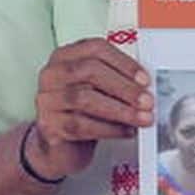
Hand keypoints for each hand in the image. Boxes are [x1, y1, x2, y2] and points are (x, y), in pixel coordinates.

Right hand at [27, 37, 148, 180]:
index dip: (123, 63)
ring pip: (85, 99)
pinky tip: (126, 131)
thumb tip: (146, 84)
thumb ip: (117, 78)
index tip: (145, 79)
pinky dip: (109, 129)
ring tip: (141, 118)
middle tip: (147, 101)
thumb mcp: (99, 88)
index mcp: (66, 56)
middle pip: (90, 71)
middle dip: (124, 87)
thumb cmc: (85, 110)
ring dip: (120, 110)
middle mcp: (52, 74)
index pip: (95, 49)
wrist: (63, 145)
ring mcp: (47, 99)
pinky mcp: (48, 125)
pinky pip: (81, 125)